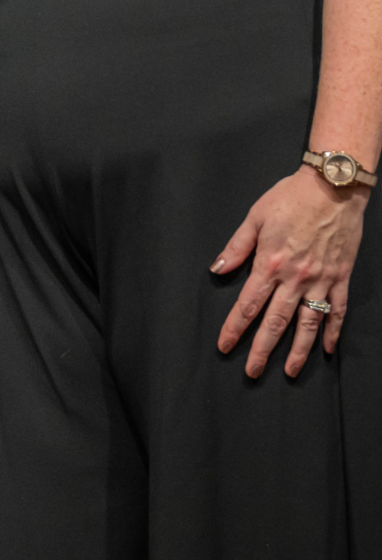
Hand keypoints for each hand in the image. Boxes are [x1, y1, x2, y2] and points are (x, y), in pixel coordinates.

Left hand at [213, 165, 368, 376]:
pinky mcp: (340, 277)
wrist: (333, 188)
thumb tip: (217, 270)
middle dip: (262, 349)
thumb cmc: (290, 198)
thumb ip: (236, 247)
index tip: (225, 346)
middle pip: (275, 322)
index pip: (248, 305)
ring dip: (298, 350)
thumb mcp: (254, 217)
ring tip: (288, 371)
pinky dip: (332, 332)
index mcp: (270, 264)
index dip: (235, 328)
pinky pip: (337, 311)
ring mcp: (321, 280)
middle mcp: (296, 278)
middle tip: (252, 371)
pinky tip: (326, 349)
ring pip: (308, 323)